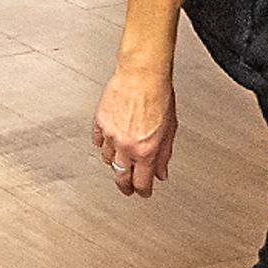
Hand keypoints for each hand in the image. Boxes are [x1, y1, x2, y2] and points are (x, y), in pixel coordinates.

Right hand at [92, 63, 176, 198]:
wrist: (142, 75)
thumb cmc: (158, 96)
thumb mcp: (170, 130)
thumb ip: (164, 155)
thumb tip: (162, 171)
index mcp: (145, 151)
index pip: (141, 182)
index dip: (143, 191)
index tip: (144, 192)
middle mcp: (126, 146)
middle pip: (121, 177)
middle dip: (125, 186)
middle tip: (127, 189)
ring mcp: (110, 135)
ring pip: (107, 160)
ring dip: (115, 163)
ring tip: (120, 161)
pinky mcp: (100, 122)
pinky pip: (97, 141)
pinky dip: (103, 145)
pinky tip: (108, 143)